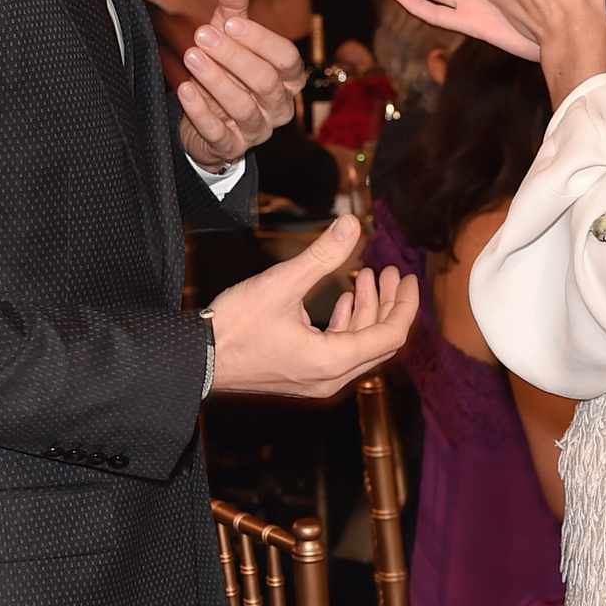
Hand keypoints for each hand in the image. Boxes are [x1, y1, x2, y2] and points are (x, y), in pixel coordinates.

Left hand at [177, 0, 304, 167]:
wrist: (208, 124)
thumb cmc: (226, 73)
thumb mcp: (229, 39)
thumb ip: (233, 9)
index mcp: (288, 79)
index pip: (287, 59)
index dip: (261, 41)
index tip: (231, 22)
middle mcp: (279, 107)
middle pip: (265, 82)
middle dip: (233, 57)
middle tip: (202, 35)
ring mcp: (257, 130)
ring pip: (243, 107)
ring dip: (215, 80)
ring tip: (191, 57)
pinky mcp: (232, 148)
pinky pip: (219, 133)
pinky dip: (200, 112)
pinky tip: (184, 91)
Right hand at [207, 213, 418, 398]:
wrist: (197, 359)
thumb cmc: (234, 326)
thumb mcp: (281, 284)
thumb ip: (321, 256)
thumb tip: (352, 225)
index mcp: (332, 361)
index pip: (390, 336)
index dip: (405, 304)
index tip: (408, 277)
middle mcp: (329, 378)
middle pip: (379, 342)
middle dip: (388, 303)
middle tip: (390, 271)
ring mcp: (316, 380)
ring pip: (359, 346)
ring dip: (367, 311)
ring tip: (365, 277)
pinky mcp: (302, 375)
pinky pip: (340, 351)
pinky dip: (348, 325)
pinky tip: (342, 301)